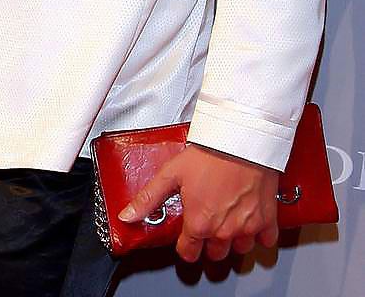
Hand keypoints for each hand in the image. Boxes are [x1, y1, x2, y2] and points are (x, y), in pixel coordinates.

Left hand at [118, 143, 279, 261]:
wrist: (241, 141)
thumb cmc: (209, 154)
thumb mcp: (171, 173)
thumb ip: (149, 199)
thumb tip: (127, 217)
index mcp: (199, 223)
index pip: (189, 253)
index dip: (185, 246)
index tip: (186, 238)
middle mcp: (224, 231)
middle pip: (215, 254)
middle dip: (208, 243)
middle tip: (207, 224)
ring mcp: (247, 228)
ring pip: (239, 249)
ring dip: (233, 239)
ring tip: (227, 220)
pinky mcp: (267, 220)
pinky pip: (266, 241)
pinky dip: (260, 235)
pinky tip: (251, 220)